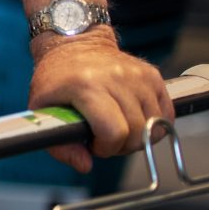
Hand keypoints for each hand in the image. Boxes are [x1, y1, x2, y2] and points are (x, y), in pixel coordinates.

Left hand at [27, 29, 175, 173]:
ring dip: (138, 136)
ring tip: (118, 128)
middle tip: (106, 139)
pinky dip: (153, 125)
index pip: (114, 132)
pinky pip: (166, 114)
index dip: (106, 148)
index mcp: (86, 86)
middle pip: (137, 132)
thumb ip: (60, 145)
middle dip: (122, 145)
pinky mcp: (153, 75)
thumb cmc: (57, 79)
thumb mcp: (42, 109)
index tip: (94, 144)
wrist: (74, 44)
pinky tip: (133, 120)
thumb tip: (85, 165)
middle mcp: (116, 78)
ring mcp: (137, 75)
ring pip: (154, 126)